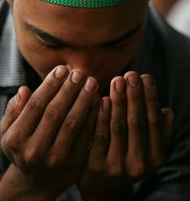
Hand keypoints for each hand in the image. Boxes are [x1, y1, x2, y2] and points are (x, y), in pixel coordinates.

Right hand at [0, 65, 99, 199]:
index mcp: (16, 138)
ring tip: (91, 82)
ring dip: (84, 100)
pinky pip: (86, 135)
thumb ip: (14, 110)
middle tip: (79, 72)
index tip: (62, 69)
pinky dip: (93, 116)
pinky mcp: (74, 164)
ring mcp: (55, 159)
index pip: (36, 106)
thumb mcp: (9, 130)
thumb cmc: (23, 146)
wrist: (37, 181)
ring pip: (72, 123)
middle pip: (55, 112)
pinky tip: (97, 100)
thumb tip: (24, 90)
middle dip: (69, 90)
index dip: (50, 85)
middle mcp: (35, 150)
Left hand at [78, 72, 173, 200]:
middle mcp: (139, 164)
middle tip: (131, 74)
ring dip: (119, 101)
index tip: (145, 77)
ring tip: (117, 80)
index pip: (154, 122)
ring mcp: (117, 167)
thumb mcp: (148, 149)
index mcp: (155, 157)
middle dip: (134, 96)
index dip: (150, 98)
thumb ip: (159, 132)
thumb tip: (168, 111)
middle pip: (137, 123)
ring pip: (118, 127)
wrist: (105, 189)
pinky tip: (101, 98)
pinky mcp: (95, 166)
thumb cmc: (129, 158)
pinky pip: (98, 136)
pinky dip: (100, 115)